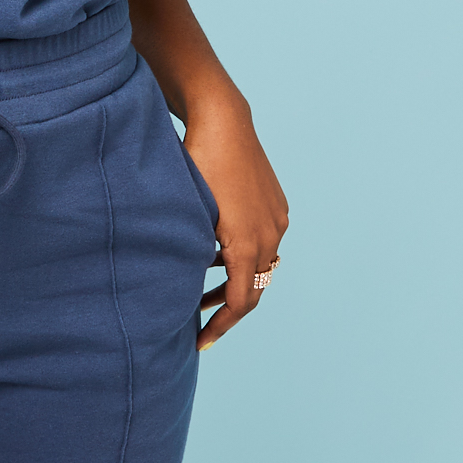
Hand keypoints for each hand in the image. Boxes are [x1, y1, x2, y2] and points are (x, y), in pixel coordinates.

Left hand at [184, 93, 289, 350]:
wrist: (222, 121)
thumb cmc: (196, 165)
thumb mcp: (189, 216)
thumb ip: (193, 257)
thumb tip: (184, 289)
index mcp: (248, 244)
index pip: (240, 302)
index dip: (220, 327)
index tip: (200, 342)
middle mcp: (271, 234)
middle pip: (254, 289)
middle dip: (227, 310)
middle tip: (200, 324)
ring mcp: (278, 218)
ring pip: (259, 266)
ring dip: (234, 283)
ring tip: (203, 293)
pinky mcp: (277, 205)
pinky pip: (263, 243)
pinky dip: (242, 257)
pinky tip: (216, 256)